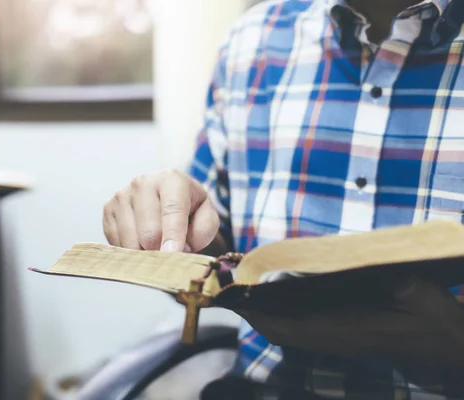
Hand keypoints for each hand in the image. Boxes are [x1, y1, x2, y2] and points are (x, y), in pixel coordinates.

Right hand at [102, 169, 219, 251]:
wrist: (165, 195)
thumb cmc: (189, 208)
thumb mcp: (207, 214)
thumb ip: (204, 230)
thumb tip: (181, 247)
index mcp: (171, 179)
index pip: (172, 211)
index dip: (173, 236)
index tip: (172, 254)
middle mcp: (143, 183)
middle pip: (149, 232)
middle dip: (161, 251)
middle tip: (170, 252)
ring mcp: (122, 195)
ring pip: (130, 242)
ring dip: (145, 253)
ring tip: (156, 244)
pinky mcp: (108, 208)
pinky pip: (116, 243)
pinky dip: (130, 251)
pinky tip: (140, 241)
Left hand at [239, 276, 463, 366]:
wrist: (445, 346)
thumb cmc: (435, 323)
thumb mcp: (427, 300)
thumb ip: (409, 289)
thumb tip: (394, 276)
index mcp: (349, 331)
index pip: (295, 328)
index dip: (264, 316)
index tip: (240, 300)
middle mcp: (336, 338)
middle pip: (282, 332)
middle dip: (253, 314)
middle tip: (228, 292)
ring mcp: (336, 338)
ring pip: (288, 333)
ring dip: (263, 315)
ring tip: (241, 292)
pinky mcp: (340, 335)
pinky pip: (300, 329)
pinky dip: (279, 316)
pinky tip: (272, 297)